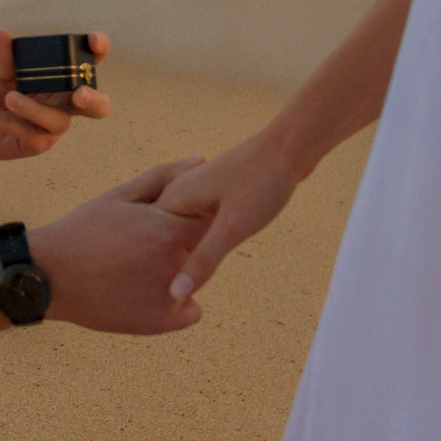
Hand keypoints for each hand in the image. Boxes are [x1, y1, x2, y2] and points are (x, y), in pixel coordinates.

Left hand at [0, 30, 111, 160]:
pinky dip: (7, 121)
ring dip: (35, 109)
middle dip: (94, 100)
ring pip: (59, 121)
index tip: (93, 40)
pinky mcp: (37, 143)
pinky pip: (30, 134)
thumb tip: (2, 34)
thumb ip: (4, 54)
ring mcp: (53, 124)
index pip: (89, 60)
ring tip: (9, 98)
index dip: (99, 49)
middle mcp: (65, 101)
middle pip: (97, 106)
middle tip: (81, 94)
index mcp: (62, 75)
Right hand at [26, 158, 207, 334]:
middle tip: (146, 246)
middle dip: (184, 243)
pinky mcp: (161, 323)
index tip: (165, 220)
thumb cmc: (84, 229)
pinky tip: (147, 291)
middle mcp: (175, 265)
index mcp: (168, 230)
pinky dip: (176, 302)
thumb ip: (165, 177)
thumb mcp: (121, 196)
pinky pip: (189, 310)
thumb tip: (202, 158)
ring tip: (140, 267)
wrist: (49, 276)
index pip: (209, 218)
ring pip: (196, 278)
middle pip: (204, 249)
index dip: (190, 216)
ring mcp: (170, 297)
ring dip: (180, 271)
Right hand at [156, 132, 297, 300]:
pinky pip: (196, 222)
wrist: (288, 147)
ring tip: (199, 272)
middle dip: (174, 263)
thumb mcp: (233, 228)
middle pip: (165, 240)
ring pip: (182, 232)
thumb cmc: (260, 184)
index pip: (153, 246)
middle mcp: (177, 193)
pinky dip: (202, 237)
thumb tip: (175, 293)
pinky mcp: (212, 191)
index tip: (173, 294)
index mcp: (173, 200)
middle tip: (184, 292)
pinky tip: (216, 247)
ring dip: (189, 251)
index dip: (163, 271)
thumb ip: (203, 260)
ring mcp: (194, 191)